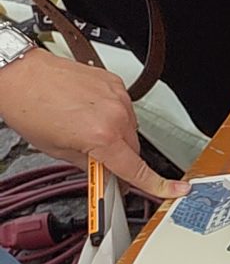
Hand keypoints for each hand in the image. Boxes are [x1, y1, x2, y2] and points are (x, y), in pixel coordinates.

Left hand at [0, 49, 184, 198]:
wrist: (19, 74)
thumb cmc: (29, 107)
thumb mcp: (55, 150)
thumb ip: (88, 164)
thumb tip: (104, 172)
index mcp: (101, 136)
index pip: (136, 169)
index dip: (157, 184)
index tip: (175, 189)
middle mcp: (115, 115)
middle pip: (133, 149)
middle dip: (118, 156)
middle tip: (93, 154)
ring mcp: (117, 97)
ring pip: (129, 128)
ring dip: (113, 133)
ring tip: (82, 125)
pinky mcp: (115, 83)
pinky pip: (123, 108)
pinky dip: (110, 114)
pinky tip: (86, 110)